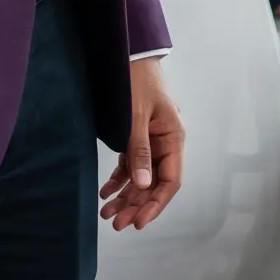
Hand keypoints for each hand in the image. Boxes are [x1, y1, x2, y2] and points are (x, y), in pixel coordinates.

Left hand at [100, 57, 183, 229]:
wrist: (128, 56)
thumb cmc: (136, 82)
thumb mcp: (136, 116)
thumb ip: (139, 150)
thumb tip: (142, 185)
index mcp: (173, 138)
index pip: (170, 181)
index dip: (156, 204)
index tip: (139, 222)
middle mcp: (165, 144)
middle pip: (154, 184)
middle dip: (137, 205)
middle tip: (117, 224)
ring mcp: (151, 142)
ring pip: (141, 178)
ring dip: (126, 196)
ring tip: (107, 213)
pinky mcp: (136, 138)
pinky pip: (130, 165)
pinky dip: (119, 180)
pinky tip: (105, 193)